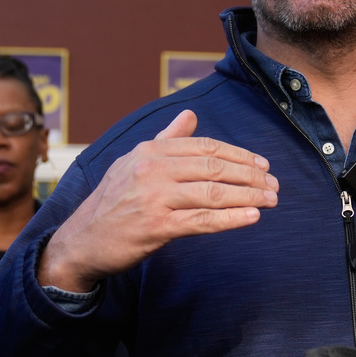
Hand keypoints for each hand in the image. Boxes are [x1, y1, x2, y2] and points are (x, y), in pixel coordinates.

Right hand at [38, 110, 278, 291]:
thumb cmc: (113, 201)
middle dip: (251, 175)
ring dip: (249, 196)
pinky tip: (252, 216)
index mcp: (151, 150)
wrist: (80, 241)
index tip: (263, 164)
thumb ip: (166, 139)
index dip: (239, 154)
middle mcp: (153, 169)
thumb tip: (190, 115)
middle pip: (215, 167)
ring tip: (272, 200)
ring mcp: (154, 198)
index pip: (206, 147)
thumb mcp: (134, 162)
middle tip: (274, 184)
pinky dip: (232, 218)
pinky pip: (203, 221)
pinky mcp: (156, 227)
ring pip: (214, 192)